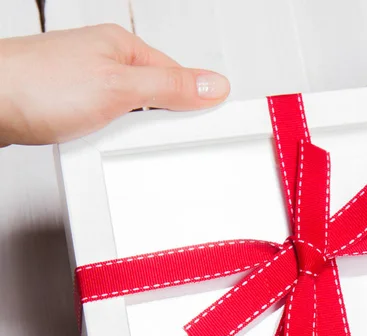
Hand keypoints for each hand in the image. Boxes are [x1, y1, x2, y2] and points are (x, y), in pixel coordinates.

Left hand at [0, 24, 229, 145]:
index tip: (211, 125)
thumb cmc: (36, 86)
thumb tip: (212, 85)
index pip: (179, 75)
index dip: (195, 103)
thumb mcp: (119, 88)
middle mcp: (106, 61)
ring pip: (131, 115)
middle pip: (156, 97)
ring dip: (130, 133)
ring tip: (119, 137)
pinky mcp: (73, 105)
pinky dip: (110, 137)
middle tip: (155, 136)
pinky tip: (101, 141)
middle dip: (159, 123)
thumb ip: (170, 87)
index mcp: (123, 47)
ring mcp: (89, 83)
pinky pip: (109, 124)